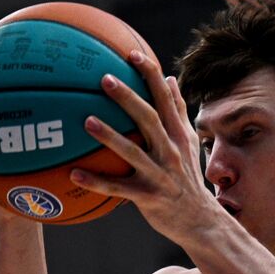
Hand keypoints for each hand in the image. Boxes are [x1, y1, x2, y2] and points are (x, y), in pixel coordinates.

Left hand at [69, 51, 225, 242]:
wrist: (200, 220)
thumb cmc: (188, 177)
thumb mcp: (189, 142)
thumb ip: (178, 111)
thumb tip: (170, 78)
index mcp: (178, 134)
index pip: (164, 98)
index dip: (150, 74)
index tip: (132, 53)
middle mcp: (170, 151)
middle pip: (149, 119)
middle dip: (128, 98)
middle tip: (105, 78)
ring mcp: (159, 174)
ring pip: (132, 152)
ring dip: (110, 136)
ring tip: (86, 121)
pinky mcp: (148, 198)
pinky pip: (118, 189)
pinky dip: (96, 182)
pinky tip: (73, 174)